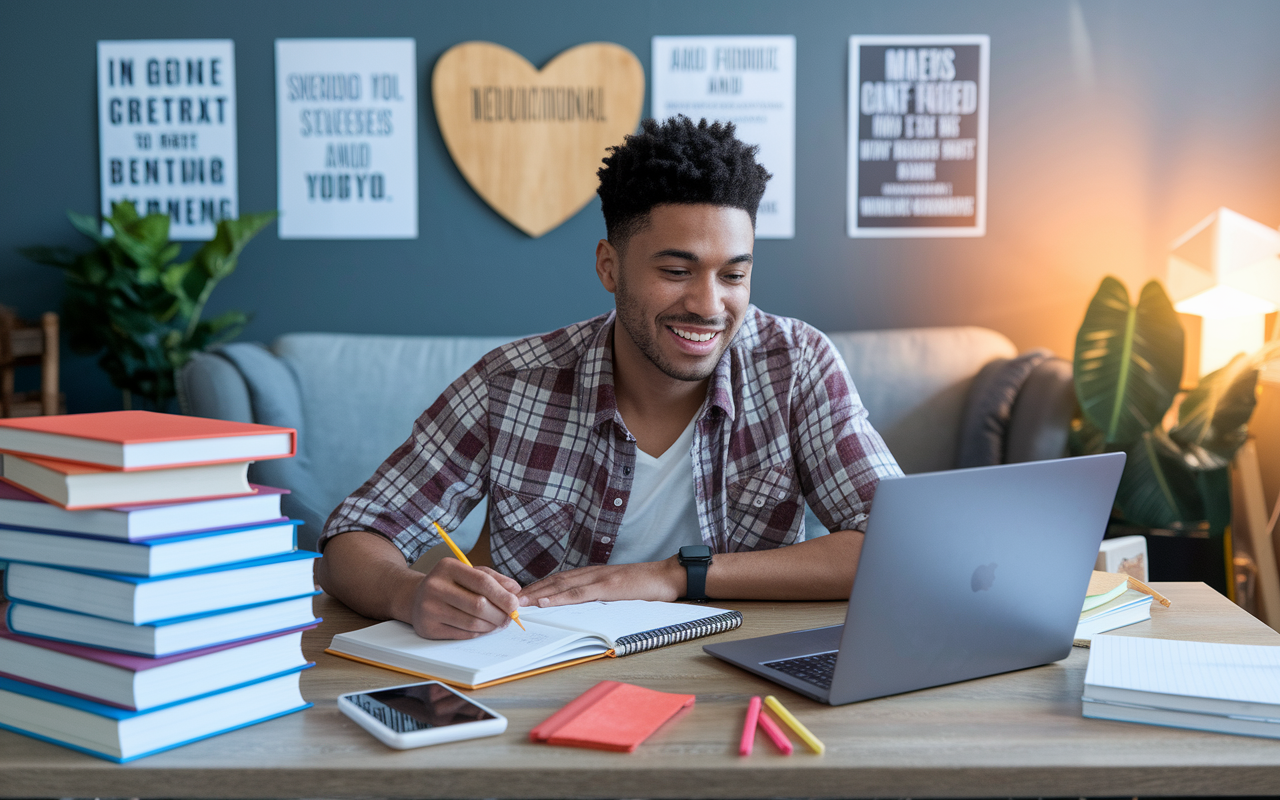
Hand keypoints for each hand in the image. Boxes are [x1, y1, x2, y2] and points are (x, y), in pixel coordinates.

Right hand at [407, 557, 522, 639]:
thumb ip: (494, 579)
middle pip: (479, 604)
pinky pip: (463, 634)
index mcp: (448, 567)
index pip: (482, 582)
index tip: (515, 604)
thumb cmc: (449, 584)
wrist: (416, 597)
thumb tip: (515, 591)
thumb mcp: (469, 573)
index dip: (503, 595)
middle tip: (509, 617)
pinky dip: (479, 633)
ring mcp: (429, 608)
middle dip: (500, 614)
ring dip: (492, 625)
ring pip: (472, 622)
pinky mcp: (428, 628)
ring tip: (498, 622)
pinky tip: (484, 628)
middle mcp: (435, 586)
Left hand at [519, 557, 685, 607]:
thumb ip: (599, 595)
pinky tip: (545, 602)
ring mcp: (599, 578)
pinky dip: (559, 597)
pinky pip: (579, 593)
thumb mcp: (618, 591)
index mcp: (593, 575)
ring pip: (561, 585)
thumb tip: (581, 607)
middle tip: (507, 598)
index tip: (519, 595)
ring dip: (537, 593)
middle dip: (529, 590)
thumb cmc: (646, 586)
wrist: (668, 576)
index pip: (558, 580)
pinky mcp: (608, 587)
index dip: (537, 587)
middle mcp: (591, 573)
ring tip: (517, 601)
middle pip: (553, 581)